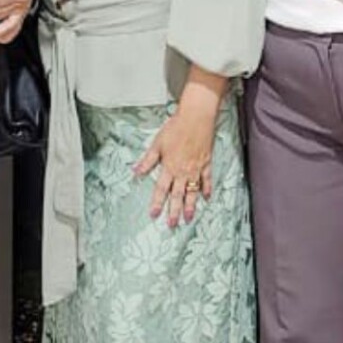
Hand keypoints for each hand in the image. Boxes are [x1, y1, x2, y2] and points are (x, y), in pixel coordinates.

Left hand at [134, 74, 221, 227]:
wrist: (196, 117)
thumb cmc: (175, 127)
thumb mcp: (157, 143)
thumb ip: (148, 160)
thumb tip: (136, 171)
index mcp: (169, 166)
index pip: (161, 189)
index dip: (157, 202)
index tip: (154, 215)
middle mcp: (183, 171)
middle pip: (178, 195)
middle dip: (174, 211)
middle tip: (172, 224)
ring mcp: (196, 169)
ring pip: (193, 191)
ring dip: (190, 206)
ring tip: (188, 218)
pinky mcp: (206, 163)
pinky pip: (207, 180)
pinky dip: (206, 189)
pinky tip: (206, 198)